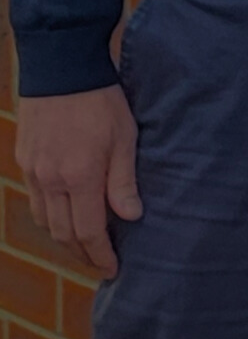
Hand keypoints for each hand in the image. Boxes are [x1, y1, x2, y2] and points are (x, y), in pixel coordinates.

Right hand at [15, 85, 142, 275]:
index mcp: (79, 177)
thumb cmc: (102, 101)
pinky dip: (49, 217)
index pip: (89, 231)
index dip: (100, 255)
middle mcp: (51, 181)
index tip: (112, 269)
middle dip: (82, 253)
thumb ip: (123, 181)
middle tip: (100, 263)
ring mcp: (33, 172)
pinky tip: (63, 217)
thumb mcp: (124, 138)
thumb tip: (131, 217)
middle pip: (63, 233)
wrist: (61, 69)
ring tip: (84, 246)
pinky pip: (34, 201)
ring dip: (64, 238)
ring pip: (45, 220)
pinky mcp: (24, 161)